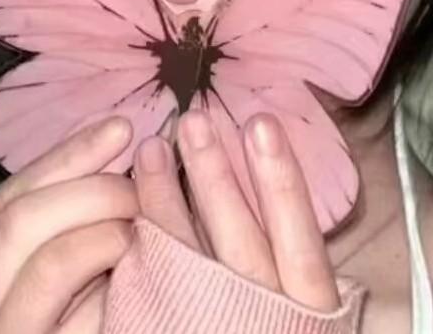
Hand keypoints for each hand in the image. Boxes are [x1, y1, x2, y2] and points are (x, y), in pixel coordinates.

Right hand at [0, 116, 137, 333]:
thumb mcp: (24, 281)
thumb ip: (49, 226)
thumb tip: (111, 144)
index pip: (6, 199)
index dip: (68, 156)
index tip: (119, 128)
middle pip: (22, 221)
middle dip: (91, 187)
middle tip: (142, 181)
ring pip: (50, 259)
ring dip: (108, 226)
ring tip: (144, 223)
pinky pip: (78, 310)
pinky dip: (113, 276)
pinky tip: (139, 267)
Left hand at [133, 109, 339, 311]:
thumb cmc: (256, 324)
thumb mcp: (281, 305)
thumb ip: (266, 249)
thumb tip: (240, 179)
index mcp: (306, 314)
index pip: (301, 242)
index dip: (282, 182)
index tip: (261, 124)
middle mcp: (269, 319)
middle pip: (242, 245)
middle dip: (217, 178)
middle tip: (193, 119)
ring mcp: (229, 326)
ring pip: (196, 267)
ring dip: (173, 203)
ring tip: (153, 147)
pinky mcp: (178, 329)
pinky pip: (153, 301)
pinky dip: (142, 259)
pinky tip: (126, 215)